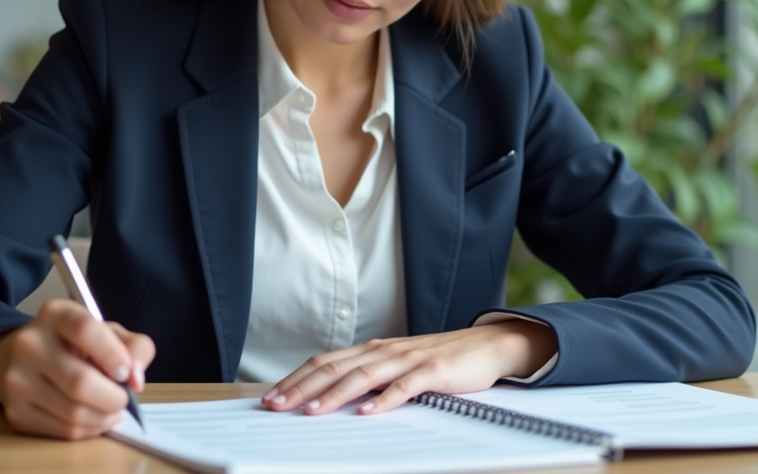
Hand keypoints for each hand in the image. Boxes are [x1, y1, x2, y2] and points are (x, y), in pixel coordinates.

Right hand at [0, 298, 154, 439]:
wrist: (22, 359)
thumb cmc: (75, 345)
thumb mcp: (107, 332)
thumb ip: (134, 346)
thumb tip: (136, 379)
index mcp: (55, 314)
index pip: (85, 330)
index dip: (112, 355)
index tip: (126, 372)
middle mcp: (29, 343)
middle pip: (79, 381)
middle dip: (113, 398)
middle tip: (123, 399)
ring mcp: (17, 379)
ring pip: (72, 412)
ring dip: (103, 418)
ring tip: (112, 410)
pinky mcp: (16, 411)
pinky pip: (62, 431)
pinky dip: (87, 430)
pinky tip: (94, 419)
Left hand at [261, 320, 556, 415]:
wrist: (486, 346)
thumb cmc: (438, 360)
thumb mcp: (397, 366)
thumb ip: (369, 378)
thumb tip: (330, 398)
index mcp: (372, 350)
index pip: (325, 362)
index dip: (296, 379)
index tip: (271, 397)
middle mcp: (384, 351)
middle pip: (335, 367)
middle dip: (301, 388)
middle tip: (276, 406)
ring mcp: (408, 359)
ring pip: (363, 375)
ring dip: (334, 395)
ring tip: (311, 411)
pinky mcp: (433, 372)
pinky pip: (404, 387)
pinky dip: (384, 399)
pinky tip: (367, 412)